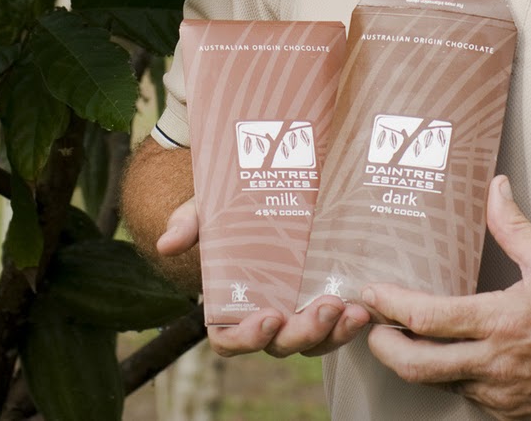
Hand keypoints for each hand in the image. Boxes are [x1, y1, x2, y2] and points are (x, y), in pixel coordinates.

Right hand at [155, 198, 372, 357]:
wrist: (270, 185)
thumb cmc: (232, 205)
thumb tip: (167, 244)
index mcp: (229, 303)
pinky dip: (349, 323)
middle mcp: (264, 314)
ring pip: (312, 343)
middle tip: (324, 307)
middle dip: (303, 333)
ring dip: (333, 334)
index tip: (270, 318)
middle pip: (279, 345)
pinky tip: (363, 307)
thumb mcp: (208, 208)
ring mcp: (296, 311)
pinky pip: (337, 327)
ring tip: (351, 310)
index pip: (229, 340)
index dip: (248, 338)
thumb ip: (189, 223)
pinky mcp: (324, 301)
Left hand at [363, 176, 530, 419]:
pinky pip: (465, 394)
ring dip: (416, 361)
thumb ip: (513, 226)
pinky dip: (449, 375)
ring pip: (438, 382)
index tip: (370, 292)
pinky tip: (448, 355)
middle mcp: (496, 364)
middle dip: (383, 347)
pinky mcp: (511, 413)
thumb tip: (495, 188)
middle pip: (415, 366)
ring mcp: (502, 394)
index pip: (427, 318)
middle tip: (372, 325)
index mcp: (503, 322)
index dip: (389, 305)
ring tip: (404, 336)